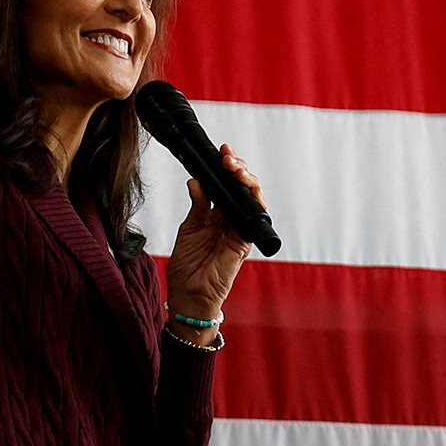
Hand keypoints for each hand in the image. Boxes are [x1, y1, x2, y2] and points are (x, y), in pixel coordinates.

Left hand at [165, 145, 263, 324]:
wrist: (190, 293)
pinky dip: (254, 198)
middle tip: (227, 158)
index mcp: (216, 214)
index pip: (226, 184)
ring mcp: (240, 228)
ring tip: (235, 168)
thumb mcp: (189, 227)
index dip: (225, 168)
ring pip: (253, 196)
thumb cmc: (188, 266)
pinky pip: (256, 215)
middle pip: (242, 186)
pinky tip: (246, 186)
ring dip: (247, 178)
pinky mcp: (246, 239)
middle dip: (237, 167)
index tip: (220, 152)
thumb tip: (197, 180)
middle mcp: (231, 218)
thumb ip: (198, 204)